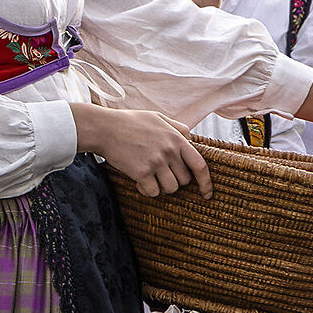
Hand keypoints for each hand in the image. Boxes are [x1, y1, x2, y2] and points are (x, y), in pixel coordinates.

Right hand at [75, 104, 211, 198]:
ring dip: (161, 187)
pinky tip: (138, 181)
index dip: (206, 182)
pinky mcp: (141, 172)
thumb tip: (190, 136)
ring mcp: (156, 162)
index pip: (200, 164)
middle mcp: (169, 151)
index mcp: (176, 138)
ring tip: (149, 177)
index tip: (207, 194)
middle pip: (184, 180)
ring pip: (170, 188)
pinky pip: (153, 192)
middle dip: (174, 180)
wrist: (105, 128)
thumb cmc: (129, 122)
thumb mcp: (157, 117)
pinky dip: (146, 190)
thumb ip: (176, 127)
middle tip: (160, 174)